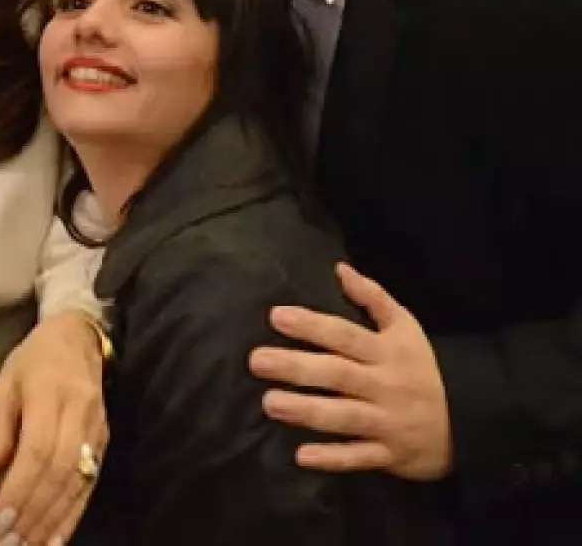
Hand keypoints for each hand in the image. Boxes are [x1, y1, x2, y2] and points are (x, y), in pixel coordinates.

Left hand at [0, 310, 106, 545]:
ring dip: (52, 522)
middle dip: (34, 514)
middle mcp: (79, 415)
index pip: (38, 450)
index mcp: (51, 394)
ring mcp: (96, 432)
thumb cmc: (33, 361)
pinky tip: (56, 539)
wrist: (78, 340)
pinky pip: (89, 487)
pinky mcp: (104, 445)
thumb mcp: (3, 386)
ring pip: (76, 485)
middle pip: (59, 473)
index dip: (20, 489)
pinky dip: (72, 517)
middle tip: (10, 545)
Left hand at [250, 263, 452, 482]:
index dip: (313, 326)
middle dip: (297, 368)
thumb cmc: (422, 368)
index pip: (345, 335)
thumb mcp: (406, 328)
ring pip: (344, 416)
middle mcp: (385, 385)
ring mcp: (387, 422)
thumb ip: (373, 297)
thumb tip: (340, 268)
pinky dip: (333, 458)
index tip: (277, 317)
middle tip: (257, 360)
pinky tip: (302, 456)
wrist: (470, 420)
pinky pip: (359, 457)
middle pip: (337, 374)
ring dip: (307, 411)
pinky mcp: (389, 454)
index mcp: (387, 352)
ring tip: (270, 403)